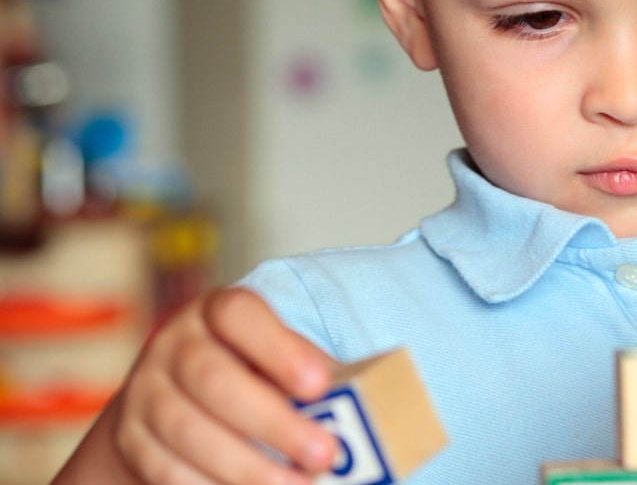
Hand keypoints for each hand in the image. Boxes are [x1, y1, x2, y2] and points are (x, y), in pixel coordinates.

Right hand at [54, 288, 338, 483]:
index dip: (279, 348)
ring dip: (248, 468)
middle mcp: (173, 347)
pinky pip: (166, 471)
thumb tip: (361, 406)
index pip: (237, 314)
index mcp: (215, 313)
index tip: (321, 384)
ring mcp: (144, 393)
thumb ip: (305, 373)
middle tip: (324, 454)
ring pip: (188, 432)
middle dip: (272, 423)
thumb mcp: (275, 357)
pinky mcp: (130, 440)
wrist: (169, 398)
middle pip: (212, 379)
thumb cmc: (250, 374)